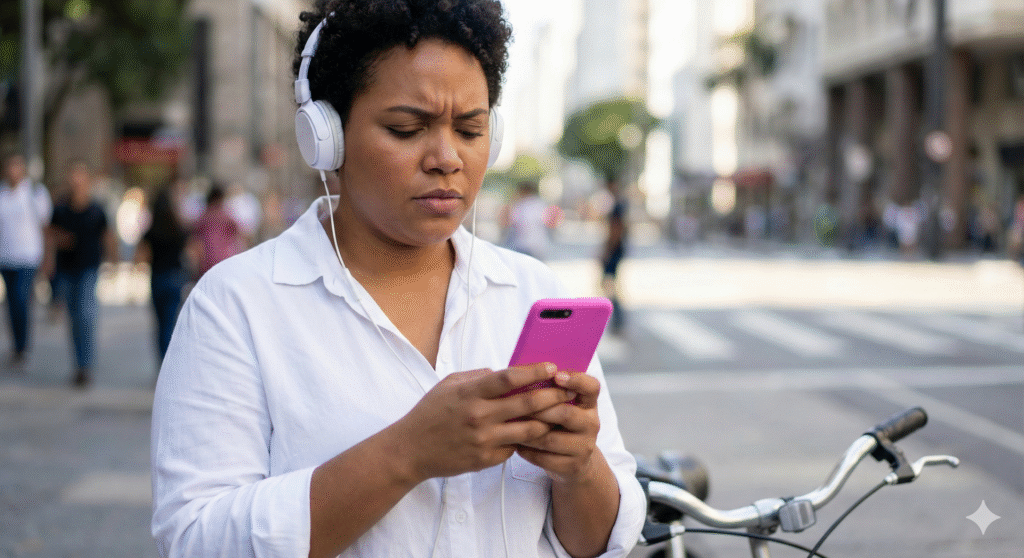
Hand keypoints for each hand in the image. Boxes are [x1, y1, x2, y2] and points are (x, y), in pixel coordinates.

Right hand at [393, 363, 575, 481]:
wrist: (410, 451)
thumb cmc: (430, 413)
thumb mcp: (449, 385)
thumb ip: (478, 377)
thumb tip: (506, 372)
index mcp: (470, 393)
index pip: (510, 378)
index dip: (535, 372)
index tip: (552, 367)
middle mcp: (479, 416)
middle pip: (527, 404)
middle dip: (553, 395)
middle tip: (568, 390)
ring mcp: (484, 440)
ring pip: (529, 430)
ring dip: (548, 420)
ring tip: (560, 412)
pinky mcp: (486, 459)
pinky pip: (515, 447)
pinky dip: (526, 439)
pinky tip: (534, 432)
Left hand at [514, 371, 602, 484]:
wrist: (572, 461)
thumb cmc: (558, 424)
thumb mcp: (560, 405)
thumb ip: (549, 390)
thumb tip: (521, 371)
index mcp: (589, 403)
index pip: (591, 387)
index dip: (576, 380)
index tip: (556, 375)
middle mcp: (592, 423)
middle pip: (566, 413)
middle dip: (540, 409)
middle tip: (518, 404)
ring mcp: (584, 446)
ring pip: (552, 438)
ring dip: (529, 432)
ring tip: (511, 426)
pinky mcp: (574, 466)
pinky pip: (546, 458)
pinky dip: (528, 451)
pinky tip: (517, 445)